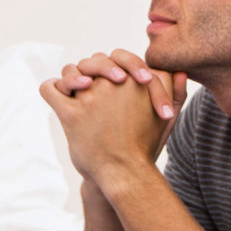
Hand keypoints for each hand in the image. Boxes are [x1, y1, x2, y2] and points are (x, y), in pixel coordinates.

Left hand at [39, 71, 176, 184]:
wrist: (126, 174)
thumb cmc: (145, 145)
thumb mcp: (167, 118)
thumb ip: (175, 92)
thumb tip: (180, 71)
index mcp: (139, 81)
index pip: (121, 57)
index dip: (121, 66)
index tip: (121, 82)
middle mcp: (115, 84)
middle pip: (96, 60)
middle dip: (95, 70)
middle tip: (96, 85)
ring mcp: (92, 97)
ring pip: (72, 70)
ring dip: (73, 78)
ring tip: (78, 91)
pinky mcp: (71, 113)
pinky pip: (50, 88)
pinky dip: (52, 89)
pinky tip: (60, 97)